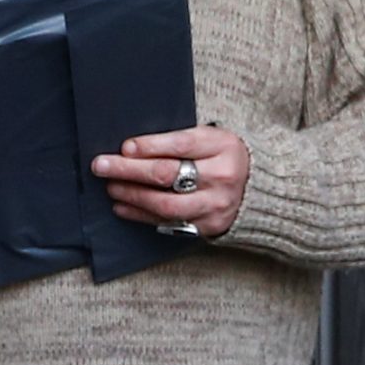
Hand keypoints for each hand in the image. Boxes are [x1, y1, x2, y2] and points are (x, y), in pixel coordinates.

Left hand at [93, 126, 249, 239]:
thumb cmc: (226, 157)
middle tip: (101, 166)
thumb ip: (182, 141)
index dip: (150, 146)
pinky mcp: (209, 226)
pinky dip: (141, 215)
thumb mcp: (214, 138)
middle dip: (129, 170)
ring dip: (132, 195)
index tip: (124, 147)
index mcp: (223, 146)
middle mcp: (221, 176)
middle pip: (168, 174)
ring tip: (111, 187)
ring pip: (166, 204)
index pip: (181, 145)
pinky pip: (169, 222)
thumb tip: (132, 147)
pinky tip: (123, 206)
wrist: (263, 190)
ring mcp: (215, 205)